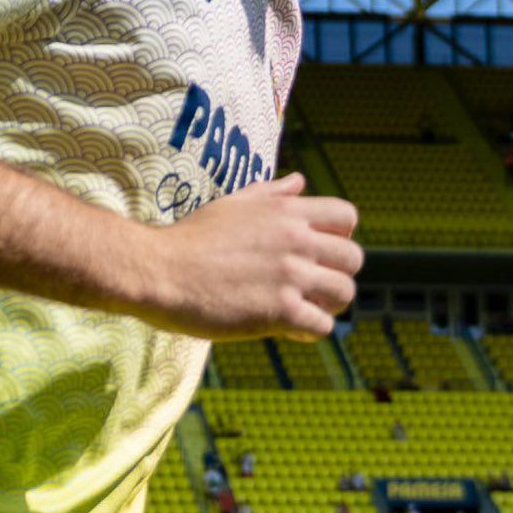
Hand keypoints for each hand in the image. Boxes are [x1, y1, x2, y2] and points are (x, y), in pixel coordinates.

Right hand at [143, 173, 361, 339]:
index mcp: (286, 212)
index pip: (347, 216)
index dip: (341, 235)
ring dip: (329, 304)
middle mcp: (296, 240)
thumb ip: (271, 194)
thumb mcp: (233, 204)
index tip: (320, 251)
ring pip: (344, 292)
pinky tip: (289, 329)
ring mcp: (290, 275)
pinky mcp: (280, 310)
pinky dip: (310, 329)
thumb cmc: (190, 239)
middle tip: (313, 286)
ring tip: (304, 309)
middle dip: (338, 273)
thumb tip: (300, 182)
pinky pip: (323, 325)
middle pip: (353, 258)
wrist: (159, 270)